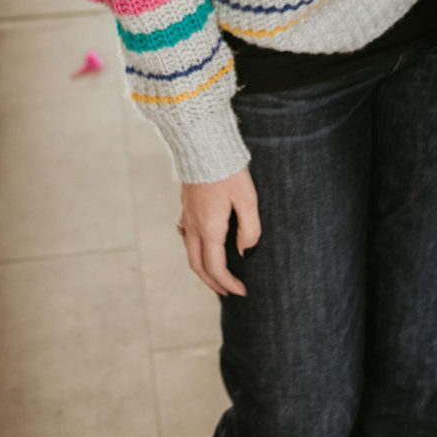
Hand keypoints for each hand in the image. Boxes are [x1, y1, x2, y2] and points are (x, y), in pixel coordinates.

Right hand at [178, 169, 260, 297]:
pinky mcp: (186, 205)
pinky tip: (206, 246)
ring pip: (190, 252)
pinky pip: (188, 237)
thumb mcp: (247, 199)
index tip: (242, 291)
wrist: (203, 144)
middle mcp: (194, 226)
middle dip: (212, 282)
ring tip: (217, 274)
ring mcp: (187, 216)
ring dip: (203, 268)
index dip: (228, 283)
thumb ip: (250, 229)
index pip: (215, 267)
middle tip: (227, 291)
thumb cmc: (228, 170)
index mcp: (210, 228)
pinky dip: (197, 251)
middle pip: (198, 265)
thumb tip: (245, 252)